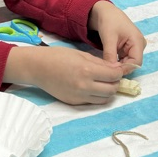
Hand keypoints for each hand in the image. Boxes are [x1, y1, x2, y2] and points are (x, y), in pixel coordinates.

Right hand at [4, 45, 125, 104]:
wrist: (38, 68)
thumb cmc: (59, 56)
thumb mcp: (82, 54)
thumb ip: (100, 63)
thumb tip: (116, 69)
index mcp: (87, 71)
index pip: (114, 76)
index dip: (119, 73)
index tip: (118, 69)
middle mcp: (84, 86)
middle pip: (112, 90)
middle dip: (115, 83)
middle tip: (112, 77)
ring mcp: (79, 96)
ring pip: (104, 99)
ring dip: (108, 92)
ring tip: (103, 83)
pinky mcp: (74, 102)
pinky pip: (92, 102)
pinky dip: (97, 96)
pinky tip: (92, 87)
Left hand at [88, 0, 145, 70]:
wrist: (105, 12)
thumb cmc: (109, 21)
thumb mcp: (108, 38)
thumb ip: (110, 55)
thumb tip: (111, 71)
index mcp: (138, 41)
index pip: (136, 62)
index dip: (125, 69)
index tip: (112, 73)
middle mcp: (139, 45)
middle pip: (132, 64)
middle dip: (120, 68)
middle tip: (107, 71)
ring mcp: (135, 47)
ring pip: (128, 63)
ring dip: (118, 66)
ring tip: (106, 67)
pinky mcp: (129, 48)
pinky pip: (124, 60)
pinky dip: (117, 62)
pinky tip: (108, 63)